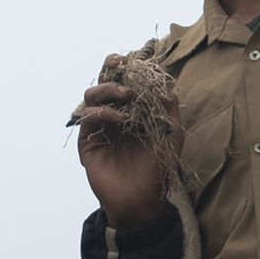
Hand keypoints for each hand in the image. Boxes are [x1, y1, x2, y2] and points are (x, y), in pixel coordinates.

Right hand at [69, 79, 165, 229]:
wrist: (142, 200)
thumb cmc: (157, 168)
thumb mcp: (171, 137)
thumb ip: (170, 111)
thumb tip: (167, 87)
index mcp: (130, 109)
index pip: (123, 80)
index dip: (126, 66)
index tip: (136, 58)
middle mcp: (111, 114)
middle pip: (103, 81)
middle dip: (110, 68)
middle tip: (123, 64)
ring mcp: (98, 127)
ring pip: (91, 95)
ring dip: (108, 88)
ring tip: (126, 94)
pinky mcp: (88, 141)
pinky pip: (89, 118)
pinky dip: (104, 111)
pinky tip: (120, 117)